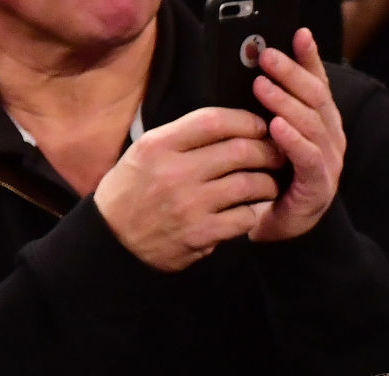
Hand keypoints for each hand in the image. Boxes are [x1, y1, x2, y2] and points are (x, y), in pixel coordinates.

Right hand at [94, 105, 282, 271]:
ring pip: (247, 185)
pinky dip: (252, 213)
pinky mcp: (199, 234)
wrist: (112, 242)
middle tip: (276, 155)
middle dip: (266, 151)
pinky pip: (242, 218)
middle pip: (239, 151)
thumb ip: (181, 138)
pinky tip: (251, 211)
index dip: (246, 121)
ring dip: (266, 183)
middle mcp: (176, 172)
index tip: (260, 126)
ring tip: (269, 184)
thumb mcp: (145, 152)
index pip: (214, 121)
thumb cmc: (131, 193)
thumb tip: (227, 126)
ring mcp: (189, 205)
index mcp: (161, 145)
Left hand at [247, 29, 346, 242]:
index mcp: (322, 123)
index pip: (318, 83)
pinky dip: (292, 139)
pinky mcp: (320, 186)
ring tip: (261, 86)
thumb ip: (271, 110)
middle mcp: (331, 138)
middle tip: (264, 56)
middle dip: (290, 73)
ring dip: (285, 101)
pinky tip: (275, 126)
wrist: (281, 231)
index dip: (309, 58)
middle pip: (315, 97)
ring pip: (312, 123)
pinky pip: (308, 157)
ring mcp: (330, 162)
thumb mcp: (272, 139)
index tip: (297, 33)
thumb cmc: (273, 182)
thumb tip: (256, 72)